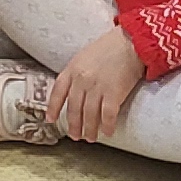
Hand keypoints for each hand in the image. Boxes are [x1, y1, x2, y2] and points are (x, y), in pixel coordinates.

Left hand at [46, 26, 145, 144]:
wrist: (130, 42)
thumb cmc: (109, 48)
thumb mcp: (84, 56)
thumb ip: (76, 73)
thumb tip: (73, 92)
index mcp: (72, 68)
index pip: (58, 91)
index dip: (53, 107)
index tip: (50, 119)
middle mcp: (82, 79)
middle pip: (74, 107)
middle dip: (73, 124)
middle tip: (75, 136)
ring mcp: (97, 87)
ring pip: (89, 114)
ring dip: (89, 129)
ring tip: (90, 138)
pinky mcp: (114, 92)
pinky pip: (107, 115)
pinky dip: (106, 126)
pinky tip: (107, 132)